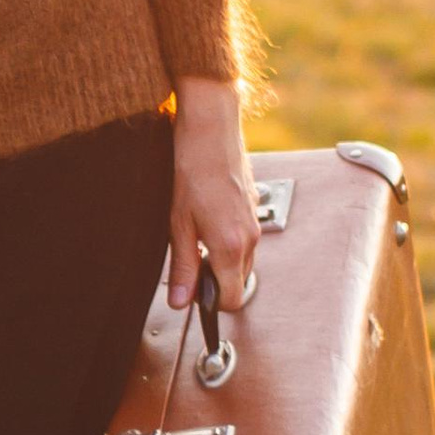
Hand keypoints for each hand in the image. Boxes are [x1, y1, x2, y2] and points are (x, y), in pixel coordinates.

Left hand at [167, 78, 259, 318]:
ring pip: (243, 262)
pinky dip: (229, 242)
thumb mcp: (178, 225)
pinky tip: (208, 220)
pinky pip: (246, 240)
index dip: (212, 303)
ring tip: (196, 238)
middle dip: (216, 282)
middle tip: (190, 263)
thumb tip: (180, 301)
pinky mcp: (254, 208)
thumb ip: (183, 267)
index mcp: (231, 246)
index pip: (233, 299)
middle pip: (239, 283)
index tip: (194, 294)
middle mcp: (250, 238)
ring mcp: (255, 223)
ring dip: (222, 261)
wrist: (211, 130)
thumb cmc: (192, 171)